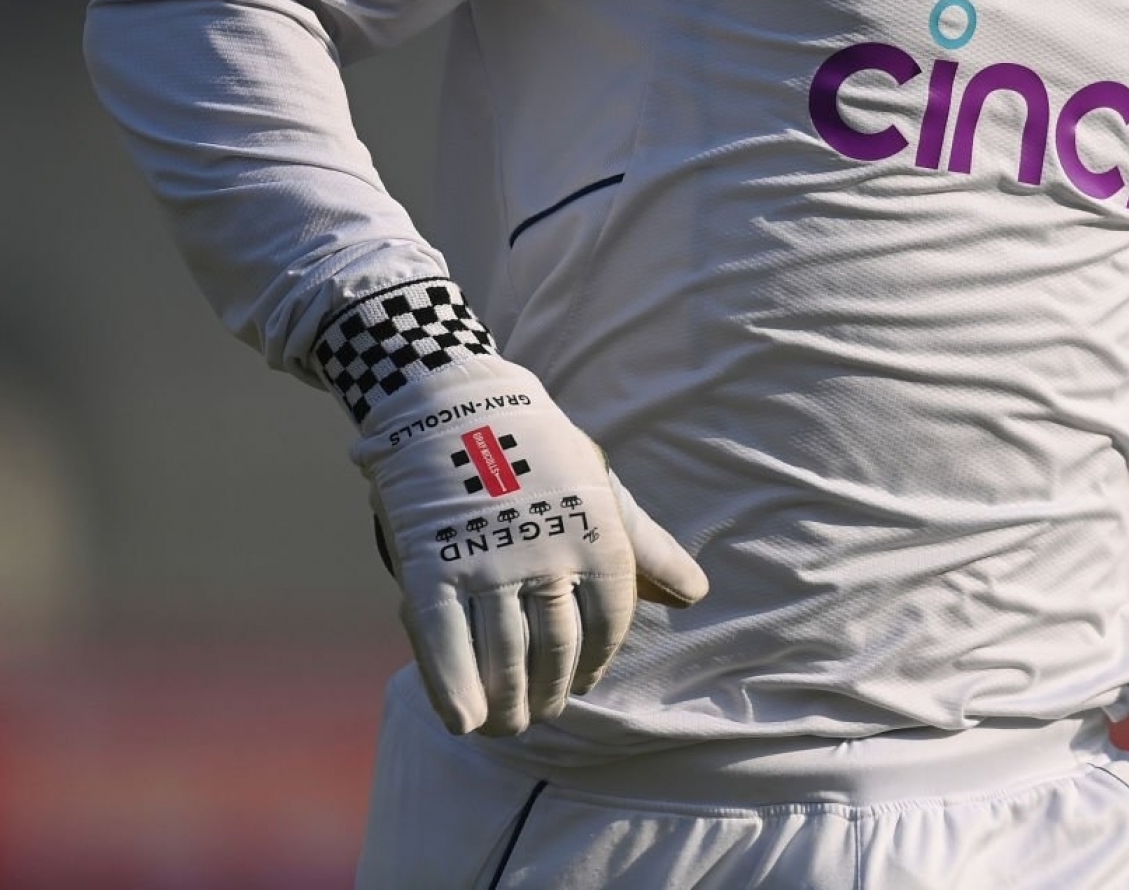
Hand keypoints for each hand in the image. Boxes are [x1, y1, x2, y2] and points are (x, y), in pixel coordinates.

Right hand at [319, 280, 707, 735]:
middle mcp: (547, 556)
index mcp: (596, 537)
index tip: (579, 682)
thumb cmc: (538, 453)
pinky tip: (464, 720)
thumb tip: (696, 594)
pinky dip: (454, 688)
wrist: (455, 404)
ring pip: (504, 656)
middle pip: (555, 651)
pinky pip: (445, 641)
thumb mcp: (600, 490)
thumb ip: (646, 547)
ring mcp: (487, 562)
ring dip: (507, 703)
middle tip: (539, 713)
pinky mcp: (432, 565)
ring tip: (506, 723)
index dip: (594, 662)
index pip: (606, 625)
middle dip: (548, 692)